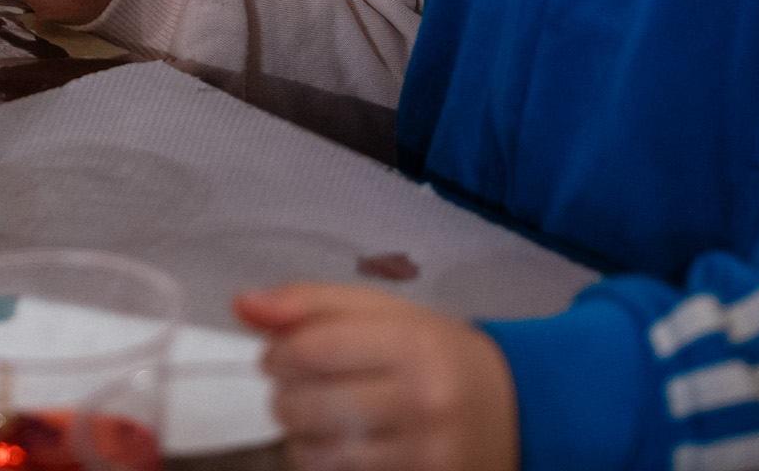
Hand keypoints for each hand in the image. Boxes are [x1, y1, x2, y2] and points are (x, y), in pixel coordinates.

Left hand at [234, 283, 518, 470]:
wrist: (517, 411)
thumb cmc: (439, 354)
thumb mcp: (388, 313)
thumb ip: (312, 304)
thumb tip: (241, 304)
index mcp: (416, 344)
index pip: (313, 349)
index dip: (278, 352)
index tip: (277, 354)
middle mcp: (424, 402)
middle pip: (309, 405)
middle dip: (284, 395)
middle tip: (296, 387)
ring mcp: (425, 456)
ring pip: (318, 453)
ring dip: (298, 435)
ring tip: (315, 417)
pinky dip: (322, 462)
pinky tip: (336, 444)